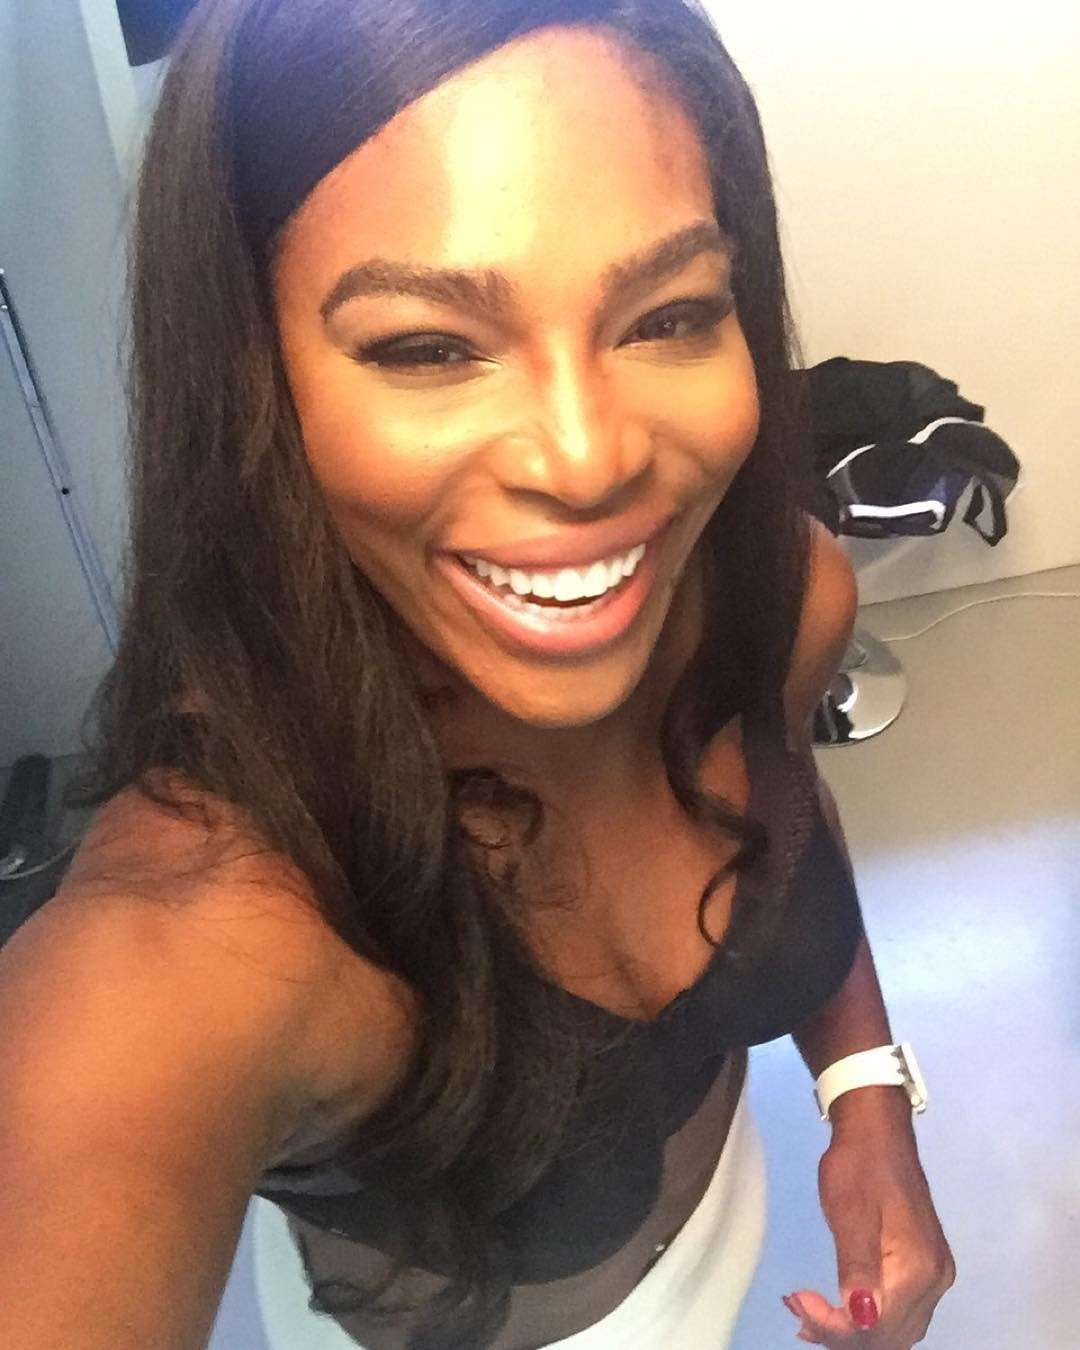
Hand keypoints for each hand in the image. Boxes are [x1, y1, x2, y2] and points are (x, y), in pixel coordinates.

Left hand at [781, 1122, 955, 1346]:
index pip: (877, 1326)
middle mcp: (935, 1281)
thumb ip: (857, 1268)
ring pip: (897, 1330)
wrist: (878, 1131)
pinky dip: (871, 1319)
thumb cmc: (859, 1165)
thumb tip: (862, 1318)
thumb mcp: (849, 1213)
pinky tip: (840, 1313)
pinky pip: (901, 1311)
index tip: (797, 1302)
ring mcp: (935, 1275)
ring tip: (811, 1317)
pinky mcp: (926, 1267)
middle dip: (841, 1334)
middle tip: (798, 1312)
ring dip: (855, 1332)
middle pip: (889, 1336)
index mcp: (918, 1268)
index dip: (834, 1327)